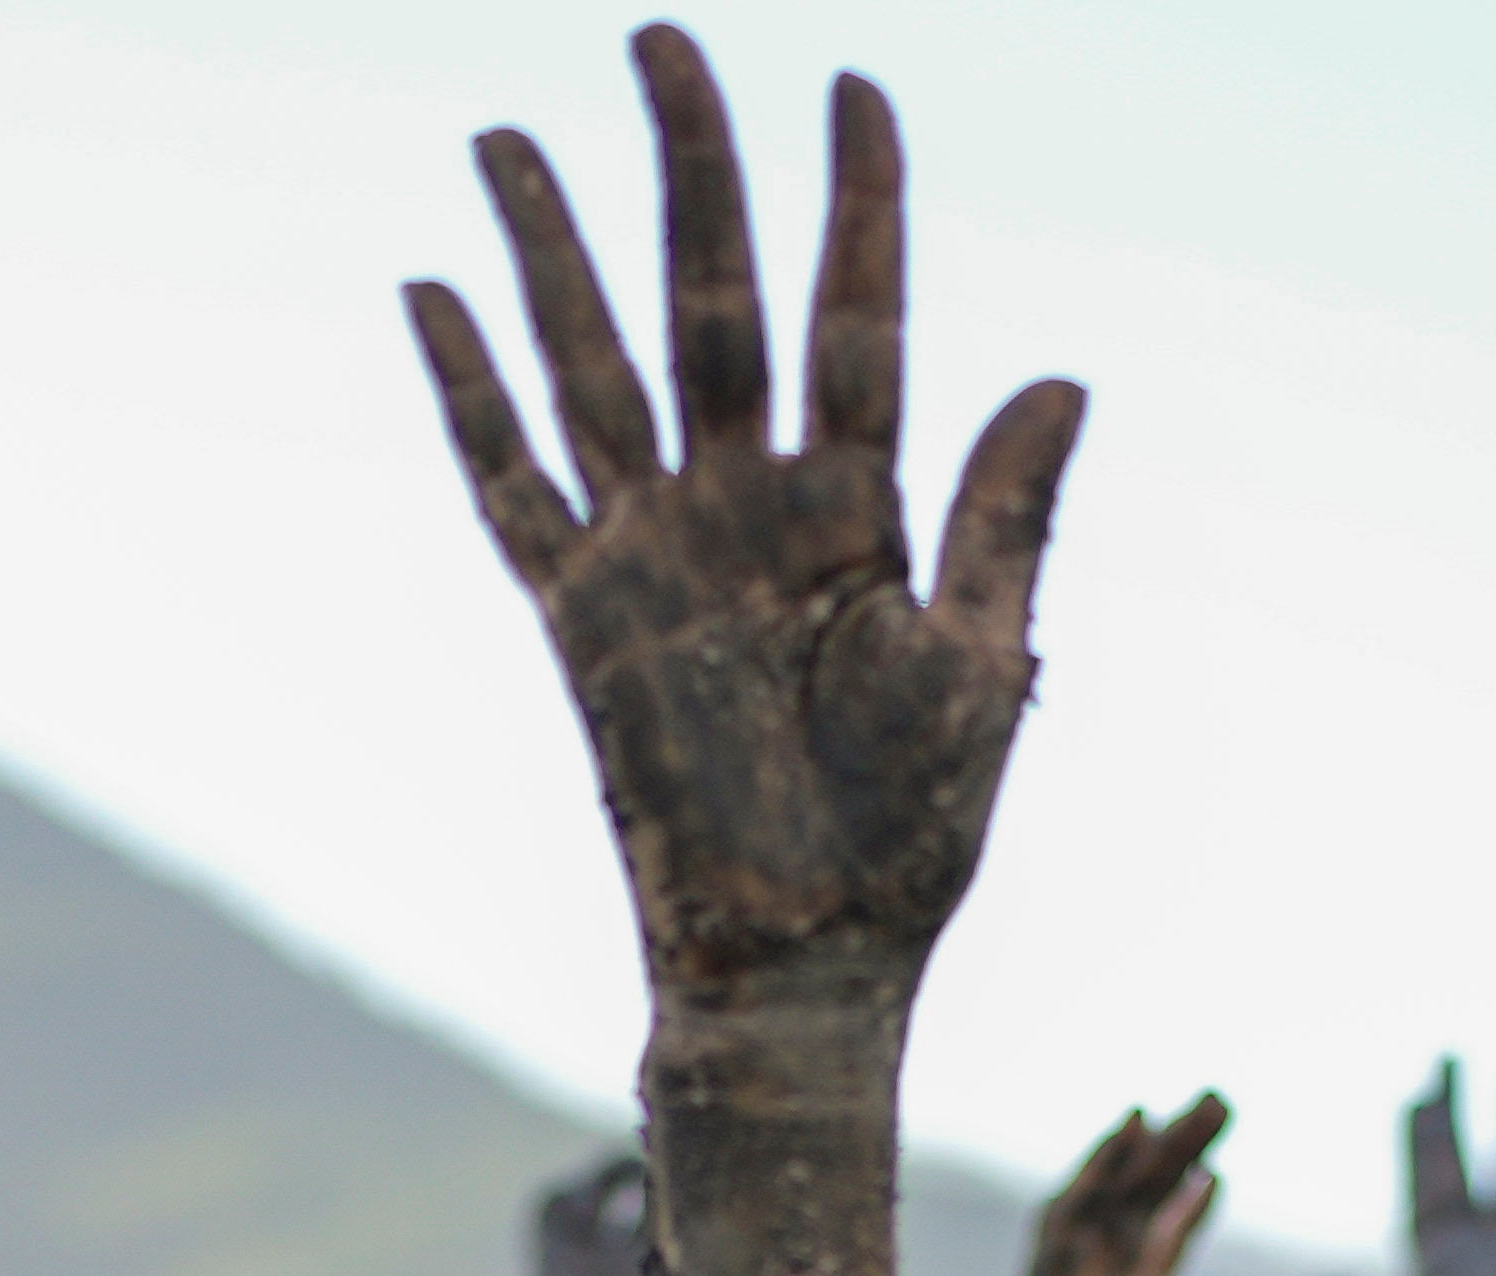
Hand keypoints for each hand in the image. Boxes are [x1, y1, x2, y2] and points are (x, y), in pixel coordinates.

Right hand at [416, 34, 1079, 1013]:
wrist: (808, 964)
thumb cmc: (912, 841)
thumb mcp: (978, 664)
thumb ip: (1000, 515)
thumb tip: (1064, 371)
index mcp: (859, 509)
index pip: (857, 317)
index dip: (858, 205)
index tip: (854, 87)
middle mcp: (749, 506)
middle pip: (711, 296)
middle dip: (691, 170)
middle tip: (663, 40)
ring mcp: (655, 552)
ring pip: (596, 359)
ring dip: (555, 247)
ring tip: (509, 134)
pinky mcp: (581, 618)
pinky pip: (511, 486)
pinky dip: (469, 395)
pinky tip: (432, 293)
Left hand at [981, 1093, 1229, 1275]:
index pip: (1069, 1227)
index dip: (1099, 1169)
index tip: (1138, 1117)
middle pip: (1110, 1211)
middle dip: (1156, 1151)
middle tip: (1216, 1097)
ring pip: (1134, 1231)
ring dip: (1171, 1172)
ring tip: (1220, 1113)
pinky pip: (1152, 1273)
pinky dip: (1179, 1226)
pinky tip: (1211, 1186)